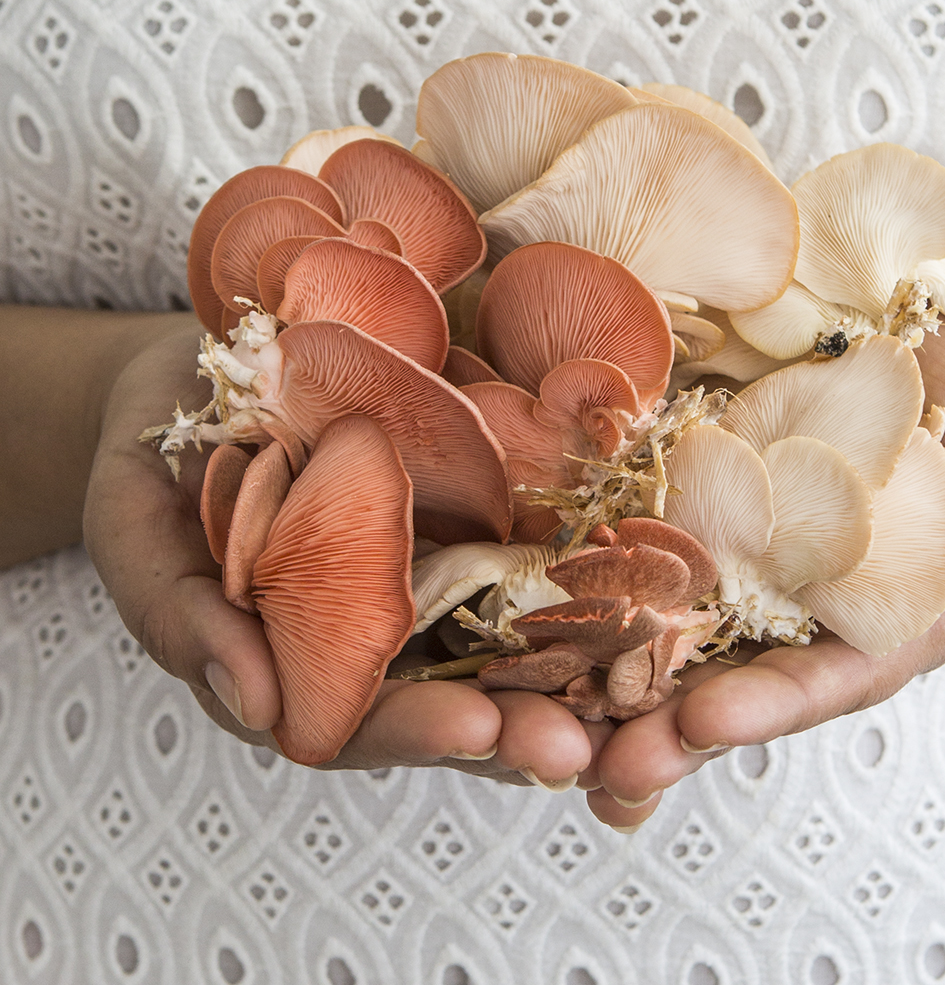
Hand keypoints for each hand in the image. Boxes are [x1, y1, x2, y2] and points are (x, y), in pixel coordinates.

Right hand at [83, 321, 597, 785]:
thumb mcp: (139, 536)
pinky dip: (582, 565)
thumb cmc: (155, 463)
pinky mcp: (468, 504)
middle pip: (458, 694)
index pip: (363, 723)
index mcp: (301, 662)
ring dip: (571, 661)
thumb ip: (181, 620)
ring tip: (631, 677)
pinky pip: (528, 540)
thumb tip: (260, 708)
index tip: (473, 731)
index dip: (416, 733)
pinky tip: (633, 566)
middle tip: (578, 745)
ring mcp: (430, 568)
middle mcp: (380, 629)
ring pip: (509, 631)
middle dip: (519, 725)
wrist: (201, 370)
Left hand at [584, 306, 944, 828]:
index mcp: (902, 599)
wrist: (936, 310)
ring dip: (616, 676)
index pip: (844, 667)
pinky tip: (542, 609)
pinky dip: (596, 580)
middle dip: (672, 725)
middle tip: (604, 764)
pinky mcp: (703, 492)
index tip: (707, 721)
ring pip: (680, 625)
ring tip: (550, 724)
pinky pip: (646, 539)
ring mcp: (752, 542)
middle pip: (744, 673)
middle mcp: (815, 589)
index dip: (780, 699)